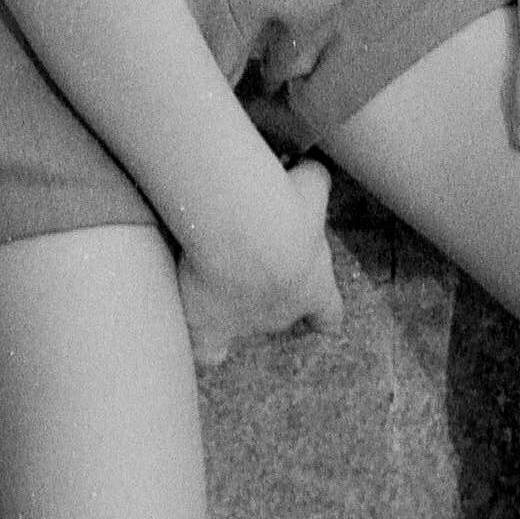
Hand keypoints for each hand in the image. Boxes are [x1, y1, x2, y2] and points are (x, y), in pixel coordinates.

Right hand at [175, 156, 344, 371]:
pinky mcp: (208, 328)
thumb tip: (307, 168)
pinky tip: (191, 322)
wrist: (242, 229)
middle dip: (266, 287)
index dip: (323, 314)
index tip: (321, 320)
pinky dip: (198, 342)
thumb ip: (315, 179)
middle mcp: (281, 313)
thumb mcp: (312, 183)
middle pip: (279, 313)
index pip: (329, 313)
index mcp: (313, 287)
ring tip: (214, 270)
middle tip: (247, 251)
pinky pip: (205, 350)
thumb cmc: (284, 206)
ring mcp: (244, 324)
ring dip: (231, 302)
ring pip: (242, 325)